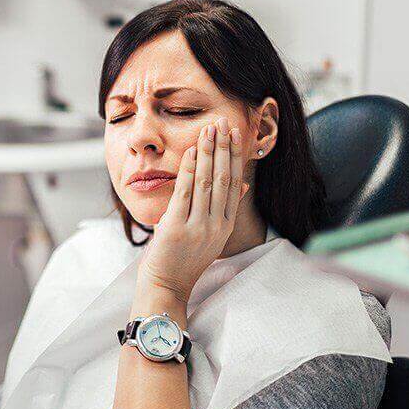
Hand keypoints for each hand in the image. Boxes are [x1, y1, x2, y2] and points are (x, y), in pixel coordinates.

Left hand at [136, 117, 247, 302]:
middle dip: (224, 148)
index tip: (235, 135)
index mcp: (225, 226)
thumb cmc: (183, 259)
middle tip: (223, 123)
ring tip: (209, 130)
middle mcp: (216, 226)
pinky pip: (185, 193)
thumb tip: (242, 184)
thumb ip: (224, 209)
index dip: (235, 157)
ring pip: (207, 183)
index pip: (234, 184)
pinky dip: (189, 170)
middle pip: (224, 179)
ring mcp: (198, 227)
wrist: (166, 285)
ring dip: (208, 153)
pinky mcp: (178, 228)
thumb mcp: (210, 235)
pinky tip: (192, 152)